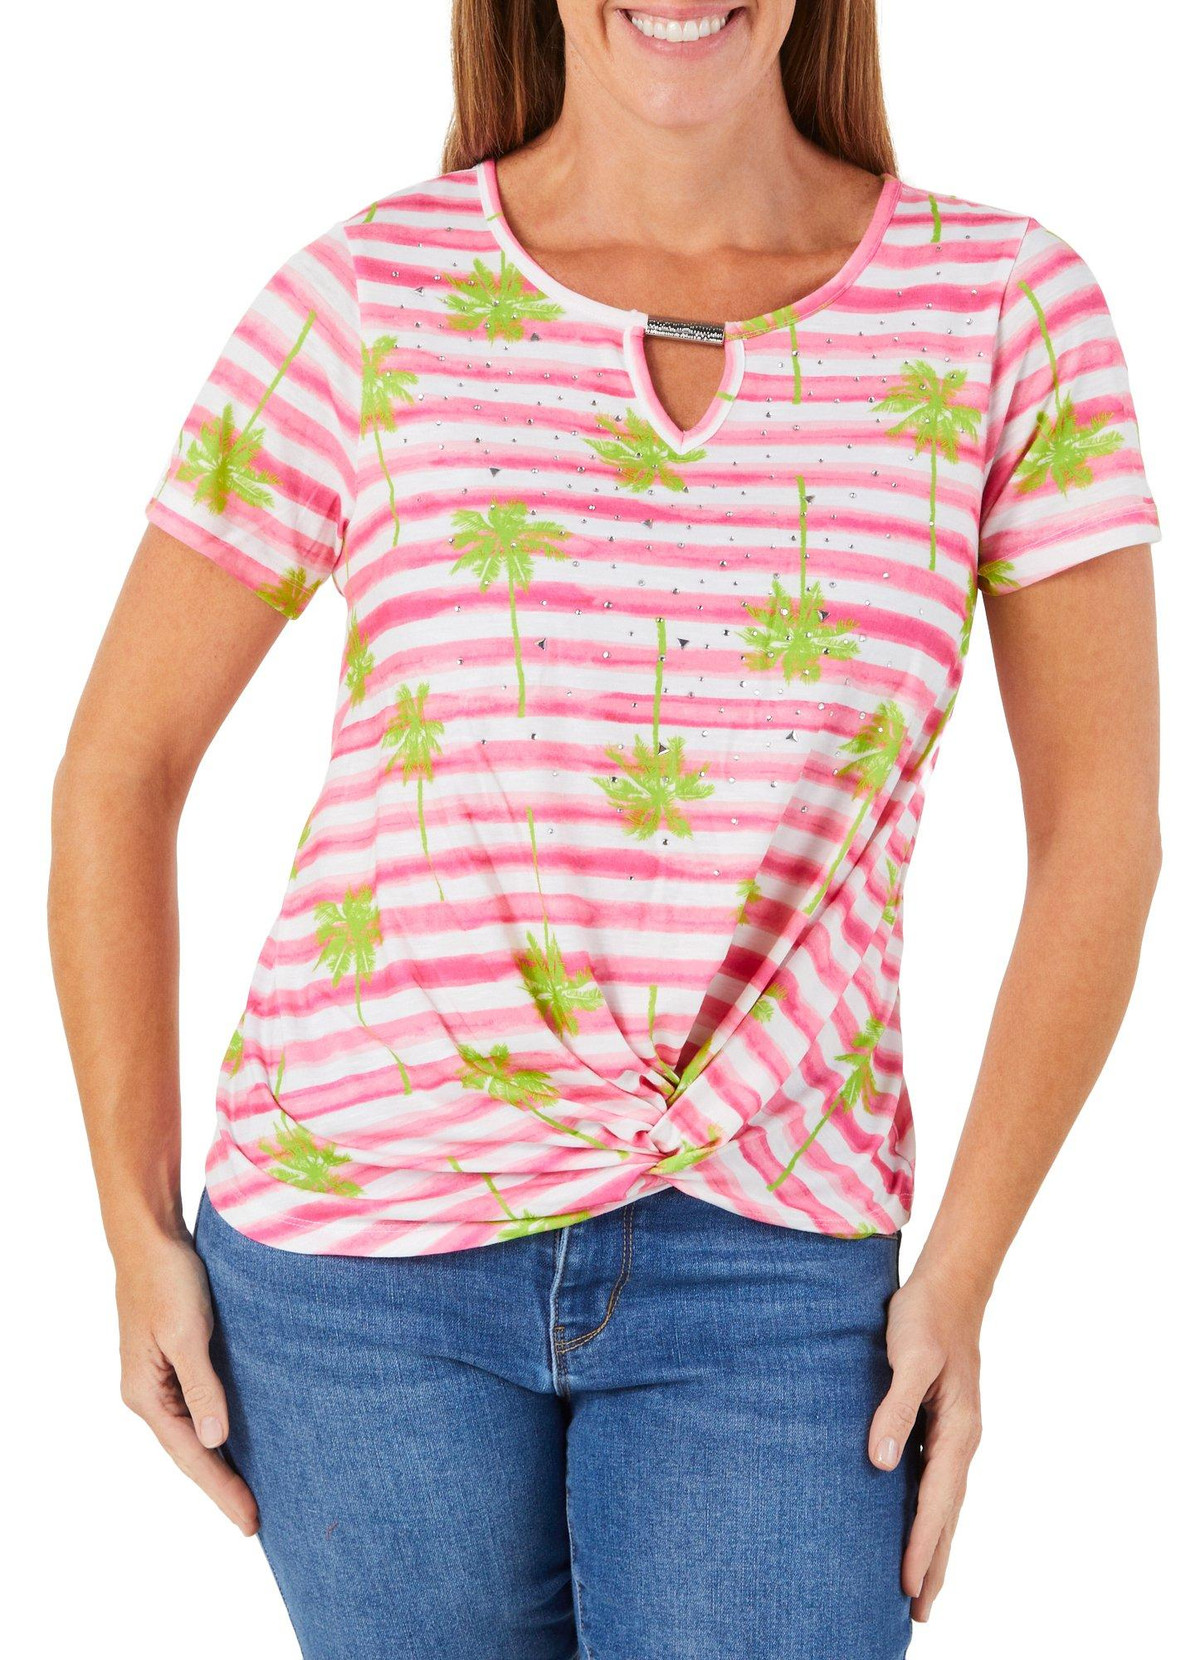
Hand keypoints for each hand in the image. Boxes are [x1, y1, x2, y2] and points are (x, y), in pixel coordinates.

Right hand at [115, 1229, 257, 1535]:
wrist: (150, 1238)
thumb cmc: (169, 1279)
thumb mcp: (189, 1332)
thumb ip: (202, 1386)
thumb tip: (216, 1440)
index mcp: (146, 1395)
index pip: (191, 1456)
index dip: (222, 1489)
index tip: (250, 1521)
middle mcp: (148, 1395)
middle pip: (190, 1452)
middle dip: (221, 1486)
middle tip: (255, 1520)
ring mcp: (157, 1380)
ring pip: (193, 1432)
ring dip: (219, 1461)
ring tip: (248, 1492)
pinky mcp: (171, 1361)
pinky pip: (195, 1408)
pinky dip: (216, 1429)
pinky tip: (234, 1439)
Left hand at [868, 1265, 983, 1621]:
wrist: (947, 1290)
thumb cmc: (924, 1320)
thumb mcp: (908, 1357)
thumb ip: (896, 1408)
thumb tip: (882, 1463)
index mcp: (957, 1431)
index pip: (938, 1502)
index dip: (922, 1545)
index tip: (908, 1586)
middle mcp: (960, 1440)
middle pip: (948, 1515)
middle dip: (934, 1563)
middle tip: (921, 1613)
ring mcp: (954, 1435)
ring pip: (944, 1502)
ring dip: (933, 1543)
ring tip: (920, 1586)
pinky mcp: (941, 1425)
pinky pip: (936, 1481)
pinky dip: (928, 1512)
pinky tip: (913, 1524)